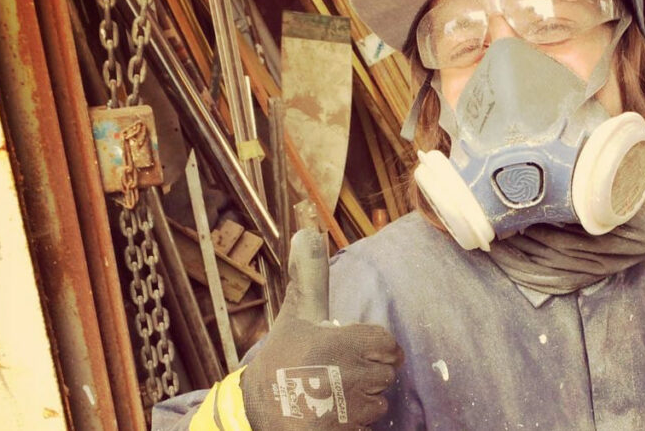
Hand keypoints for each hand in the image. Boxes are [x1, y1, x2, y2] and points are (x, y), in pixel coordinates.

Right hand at [240, 230, 403, 429]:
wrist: (256, 414)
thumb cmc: (280, 360)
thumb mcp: (296, 316)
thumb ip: (310, 277)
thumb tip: (307, 232)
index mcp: (342, 344)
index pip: (389, 346)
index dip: (374, 348)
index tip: (354, 352)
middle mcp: (350, 378)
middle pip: (385, 375)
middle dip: (367, 374)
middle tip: (337, 375)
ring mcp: (348, 411)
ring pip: (378, 404)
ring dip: (362, 402)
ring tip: (332, 396)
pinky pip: (367, 427)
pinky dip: (354, 424)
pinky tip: (332, 417)